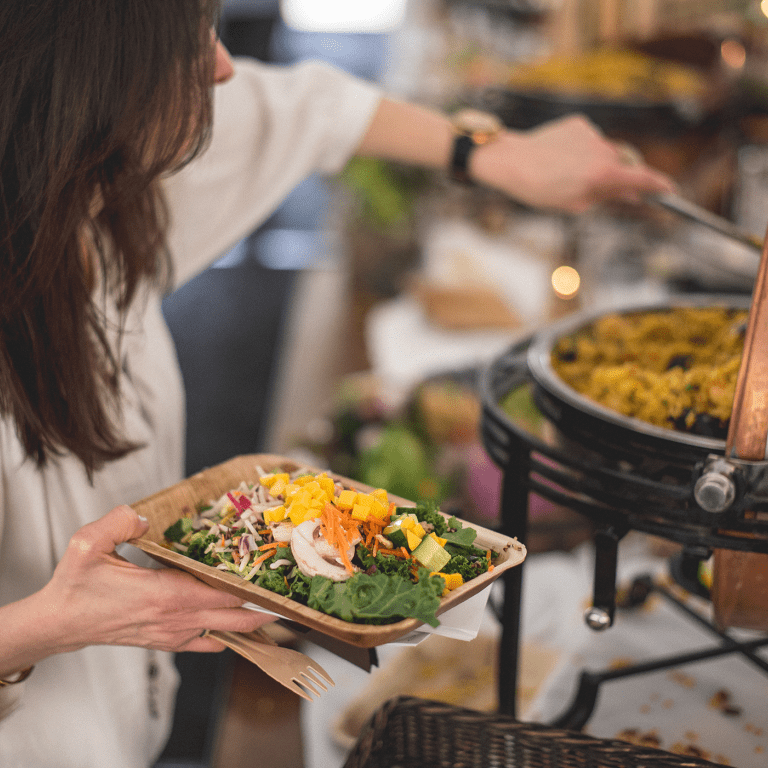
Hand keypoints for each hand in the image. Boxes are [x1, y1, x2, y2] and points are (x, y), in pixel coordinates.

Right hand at [38, 505, 273, 654]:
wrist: (59, 622)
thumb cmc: (76, 585)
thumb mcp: (89, 543)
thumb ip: (121, 521)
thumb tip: (147, 516)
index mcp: (165, 594)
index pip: (221, 594)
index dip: (252, 589)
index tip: (280, 584)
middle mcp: (175, 618)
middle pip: (233, 617)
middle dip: (264, 610)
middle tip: (293, 601)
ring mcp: (172, 634)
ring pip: (224, 633)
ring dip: (249, 623)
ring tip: (277, 612)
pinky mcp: (165, 641)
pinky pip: (206, 643)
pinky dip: (227, 637)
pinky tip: (241, 630)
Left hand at [471, 114, 675, 212]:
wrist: (512, 163)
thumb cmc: (541, 190)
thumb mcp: (575, 203)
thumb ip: (607, 197)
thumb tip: (631, 195)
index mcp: (603, 175)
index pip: (642, 178)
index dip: (659, 185)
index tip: (669, 190)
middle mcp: (602, 151)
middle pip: (624, 164)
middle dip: (620, 176)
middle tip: (606, 188)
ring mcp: (591, 135)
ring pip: (606, 150)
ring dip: (597, 162)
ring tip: (569, 173)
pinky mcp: (579, 123)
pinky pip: (589, 139)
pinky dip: (582, 149)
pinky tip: (561, 157)